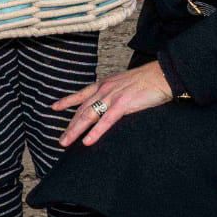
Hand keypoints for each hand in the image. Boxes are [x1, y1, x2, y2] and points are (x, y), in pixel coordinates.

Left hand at [55, 62, 173, 146]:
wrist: (162, 74)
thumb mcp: (125, 84)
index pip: (82, 94)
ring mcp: (113, 96)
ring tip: (66, 142)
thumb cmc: (148, 81)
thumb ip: (115, 93)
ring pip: (89, 115)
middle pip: (82, 109)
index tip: (55, 107)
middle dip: (70, 125)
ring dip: (75, 130)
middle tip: (61, 140)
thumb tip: (110, 105)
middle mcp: (105, 89)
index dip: (67, 101)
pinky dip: (95, 132)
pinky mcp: (123, 104)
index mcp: (105, 83)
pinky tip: (87, 141)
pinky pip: (106, 121)